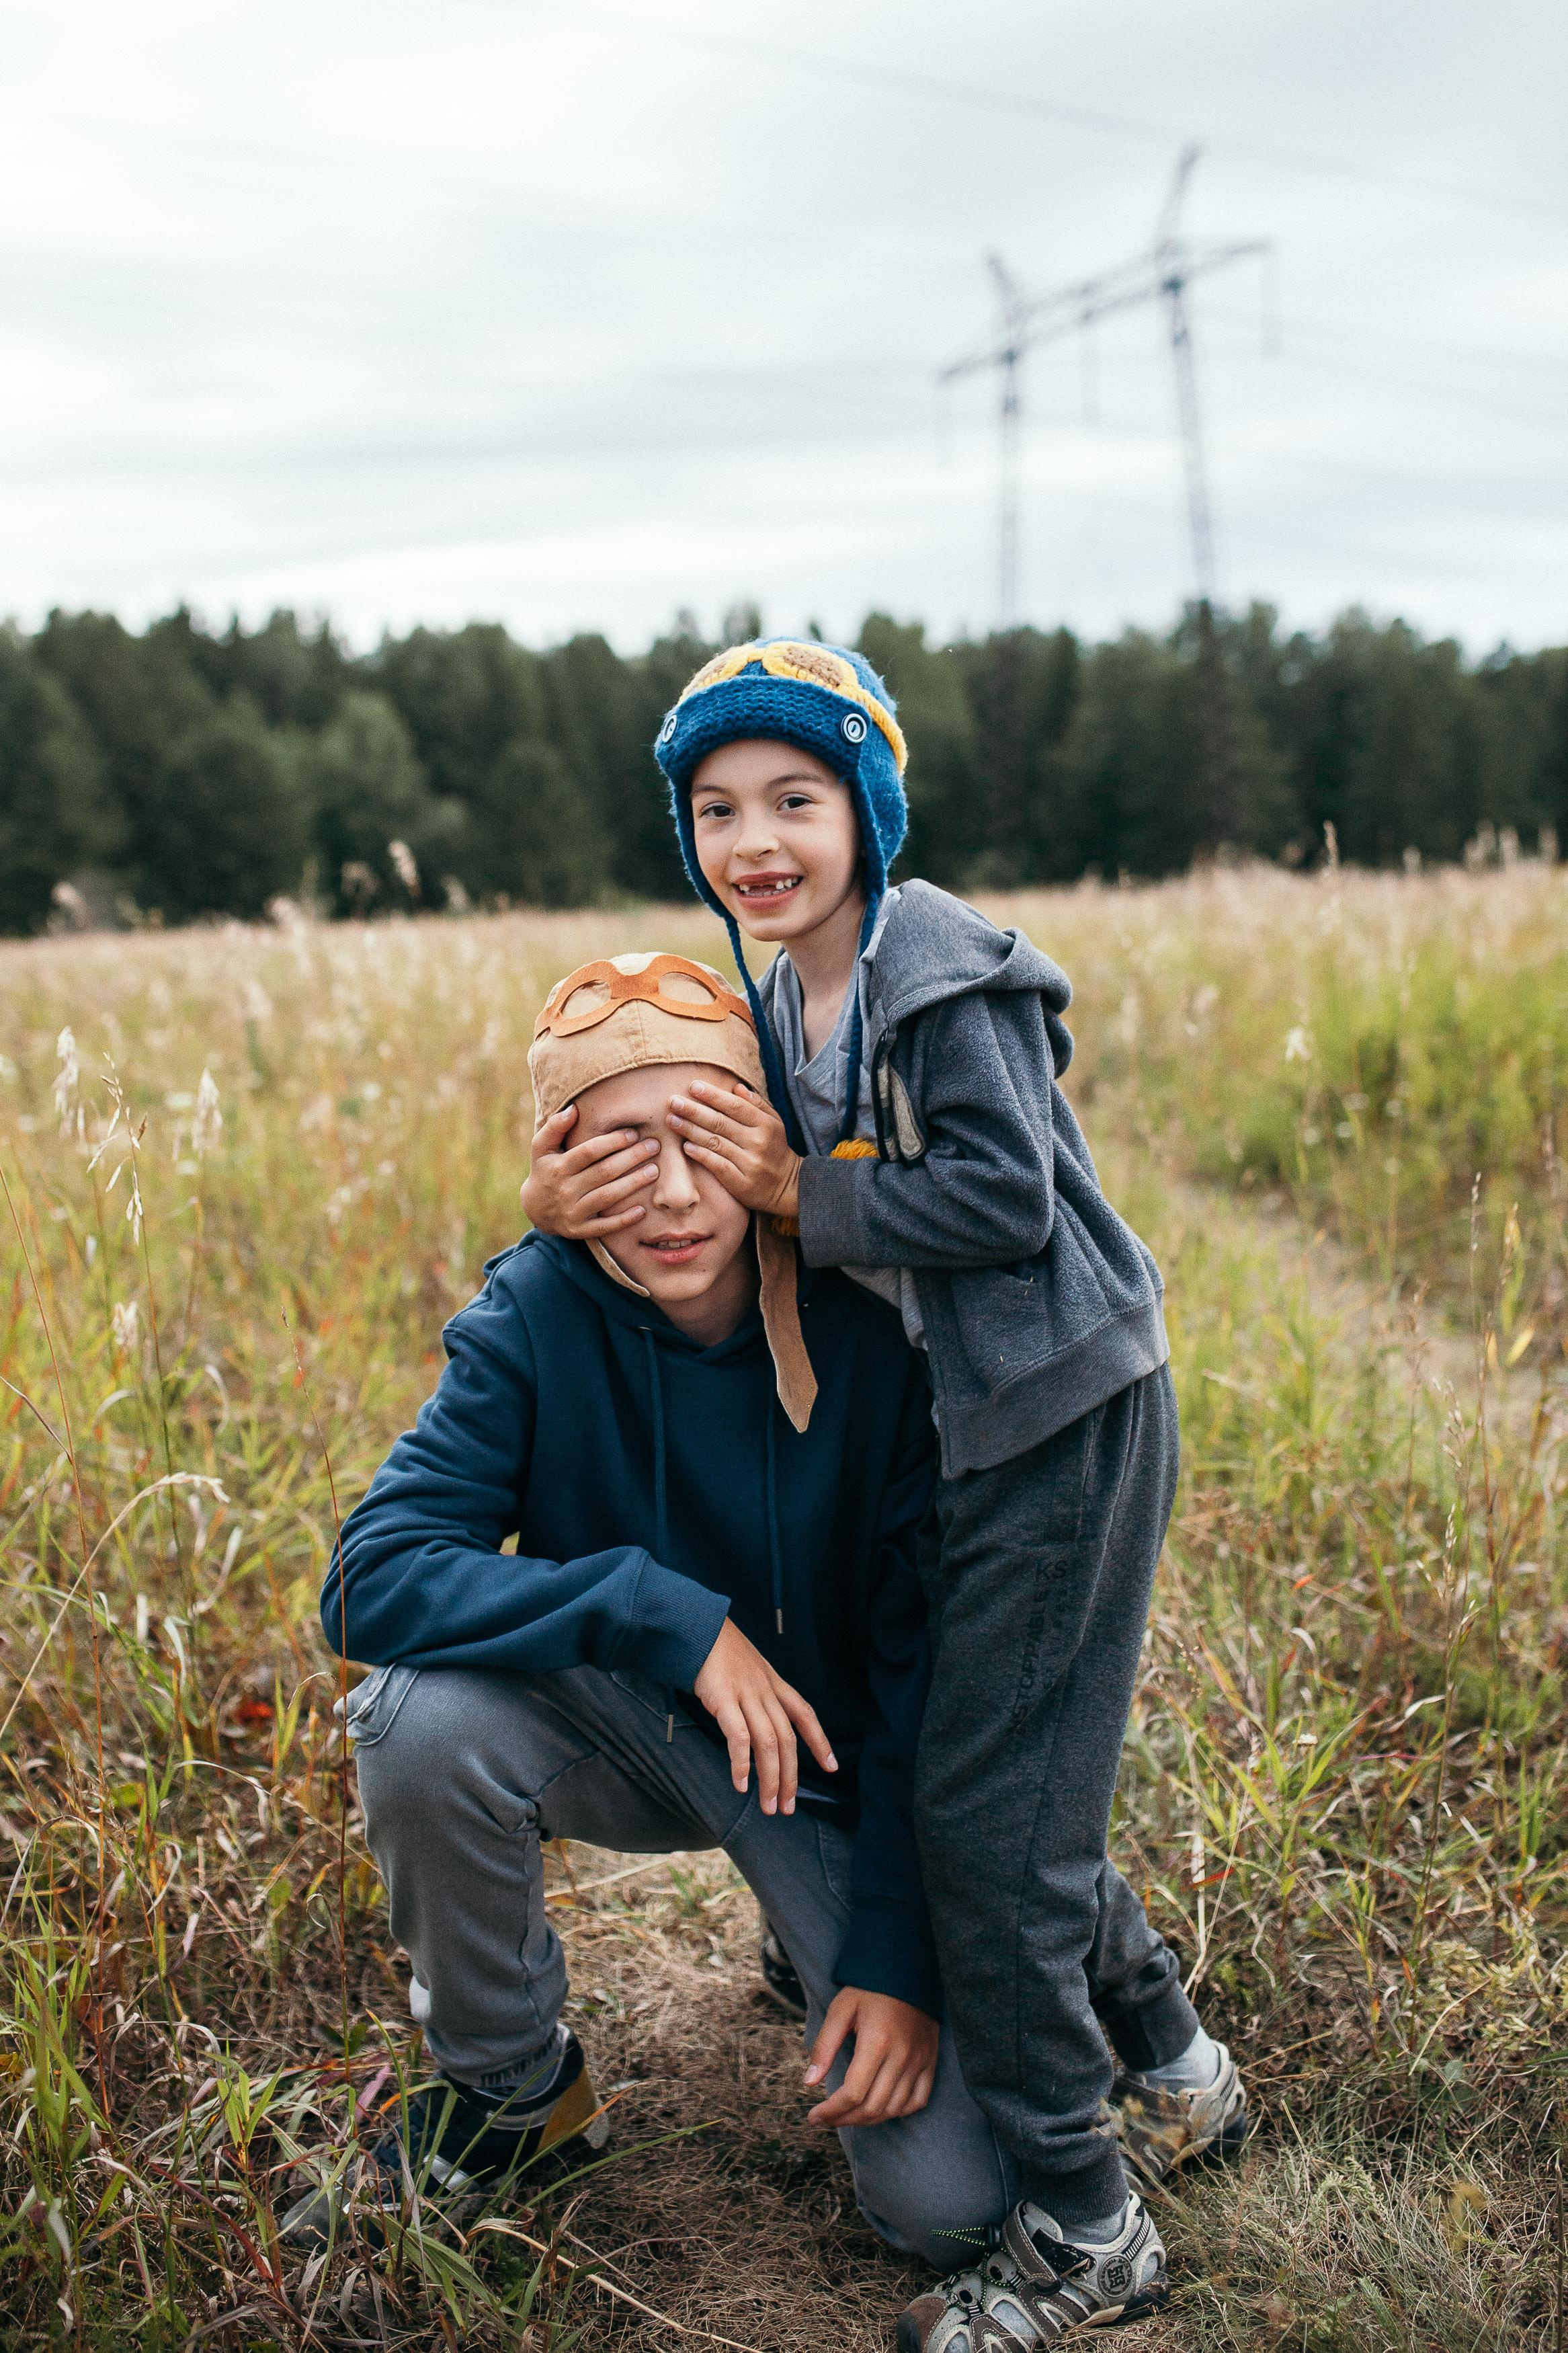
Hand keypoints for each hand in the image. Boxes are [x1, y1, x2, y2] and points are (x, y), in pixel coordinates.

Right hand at [519, 1104, 658, 1238]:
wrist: (534, 1208)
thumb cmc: (545, 1170)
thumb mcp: (542, 1147)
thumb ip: (555, 1127)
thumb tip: (573, 1109)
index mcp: (558, 1167)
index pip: (589, 1152)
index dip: (613, 1142)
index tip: (634, 1133)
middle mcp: (565, 1190)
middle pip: (604, 1172)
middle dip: (631, 1158)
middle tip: (654, 1146)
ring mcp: (573, 1212)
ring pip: (607, 1197)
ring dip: (633, 1184)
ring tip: (654, 1170)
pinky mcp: (579, 1230)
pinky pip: (604, 1227)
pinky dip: (623, 1220)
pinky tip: (642, 1210)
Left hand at [666, 1081, 801, 1219]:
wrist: (787, 1186)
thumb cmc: (774, 1148)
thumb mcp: (773, 1123)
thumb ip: (756, 1104)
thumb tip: (736, 1087)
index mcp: (765, 1124)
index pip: (735, 1106)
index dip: (713, 1095)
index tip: (693, 1086)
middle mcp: (758, 1142)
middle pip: (720, 1123)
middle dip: (694, 1111)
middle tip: (673, 1101)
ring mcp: (750, 1164)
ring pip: (715, 1142)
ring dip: (690, 1130)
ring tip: (672, 1120)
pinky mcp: (741, 1183)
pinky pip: (717, 1165)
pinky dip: (701, 1155)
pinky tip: (685, 1146)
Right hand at [691, 1617, 836, 1815]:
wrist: (697, 1626)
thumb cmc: (718, 1650)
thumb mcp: (748, 1668)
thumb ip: (757, 1692)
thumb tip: (757, 1722)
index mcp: (774, 1683)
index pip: (805, 1714)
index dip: (820, 1741)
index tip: (831, 1766)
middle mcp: (765, 1690)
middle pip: (787, 1739)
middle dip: (791, 1776)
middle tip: (787, 1807)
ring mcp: (746, 1694)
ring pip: (768, 1743)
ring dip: (770, 1778)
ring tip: (768, 1806)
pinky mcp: (723, 1699)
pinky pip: (738, 1737)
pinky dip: (742, 1763)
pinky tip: (740, 1784)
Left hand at [804, 1987, 939, 2127]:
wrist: (907, 1971)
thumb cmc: (869, 1990)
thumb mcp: (840, 2010)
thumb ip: (824, 2046)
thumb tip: (809, 2082)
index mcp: (877, 2042)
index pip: (853, 2093)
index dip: (832, 2111)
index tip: (814, 2116)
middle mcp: (901, 2056)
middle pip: (873, 2107)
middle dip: (845, 2119)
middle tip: (827, 2118)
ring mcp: (919, 2061)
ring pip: (894, 2109)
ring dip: (868, 2119)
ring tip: (848, 2115)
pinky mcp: (930, 2061)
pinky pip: (917, 2100)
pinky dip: (898, 2111)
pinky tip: (881, 2108)